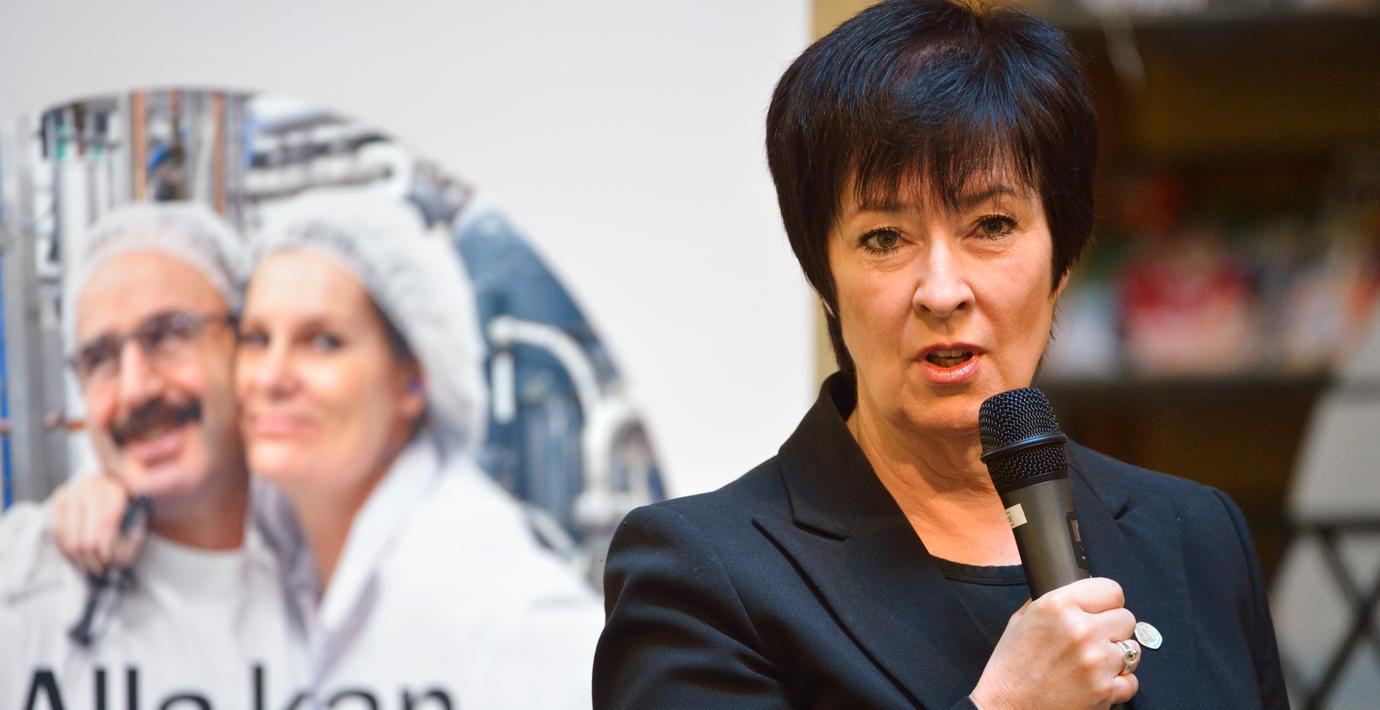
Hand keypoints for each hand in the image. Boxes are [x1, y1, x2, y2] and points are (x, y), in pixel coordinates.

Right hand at [50, 474, 137, 575]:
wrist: (114, 481)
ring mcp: (73, 491)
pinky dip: (67, 549)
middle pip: (85, 537)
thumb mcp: (141, 516)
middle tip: (100, 569)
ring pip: (69, 538)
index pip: (105, 525)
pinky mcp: (59, 499)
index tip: (110, 563)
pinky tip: (78, 556)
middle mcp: (92, 486)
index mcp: (116, 489)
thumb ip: (135, 535)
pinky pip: (57, 533)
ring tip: (90, 565)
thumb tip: (120, 557)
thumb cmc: (131, 504)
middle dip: (93, 559)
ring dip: (79, 558)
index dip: (106, 549)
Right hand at [970, 577, 1139, 709]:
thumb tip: (1076, 594)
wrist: (1007, 707)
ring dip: (1116, 656)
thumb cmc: (1010, 668)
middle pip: (1126, 618)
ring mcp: (1096, 661)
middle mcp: (1080, 630)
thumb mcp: (1020, 621)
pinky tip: (1096, 682)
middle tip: (1094, 640)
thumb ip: (1050, 602)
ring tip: (1092, 663)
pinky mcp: (1105, 690)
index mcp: (1058, 605)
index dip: (1107, 601)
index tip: (1102, 610)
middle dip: (1113, 628)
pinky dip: (1118, 684)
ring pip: (1132, 649)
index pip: (1111, 589)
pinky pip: (1131, 681)